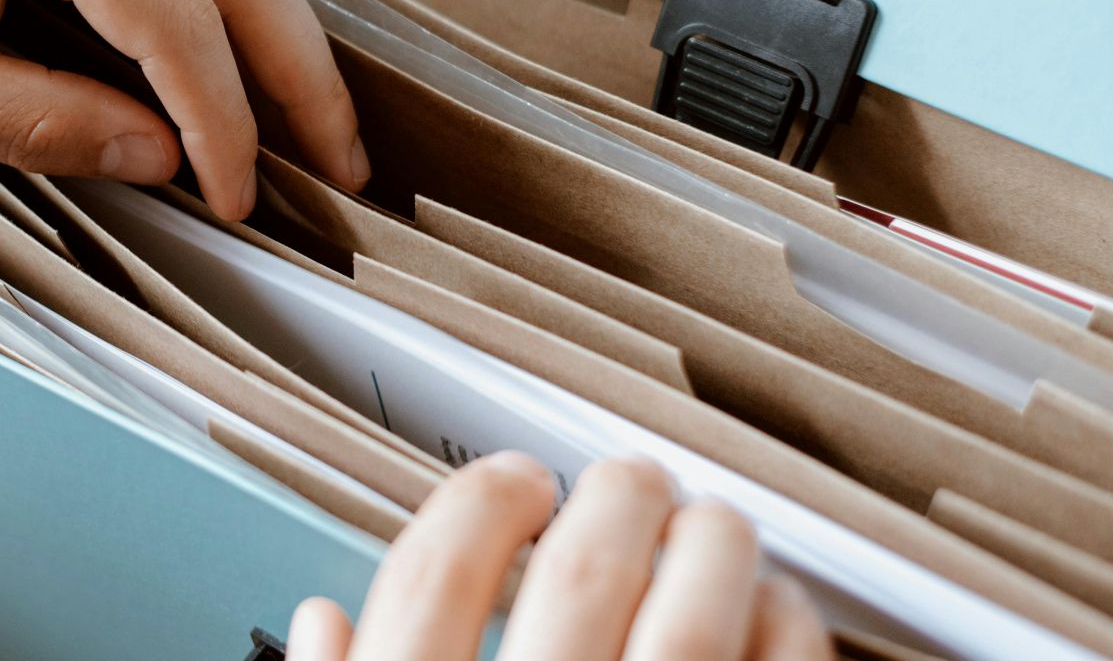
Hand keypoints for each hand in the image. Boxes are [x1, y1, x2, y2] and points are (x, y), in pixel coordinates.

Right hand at [289, 453, 830, 660]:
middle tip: (626, 482)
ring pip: (692, 623)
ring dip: (711, 547)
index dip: (476, 505)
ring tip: (711, 526)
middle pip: (581, 575)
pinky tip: (777, 612)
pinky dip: (788, 631)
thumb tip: (324, 624)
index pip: (432, 584)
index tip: (511, 483)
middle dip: (613, 499)